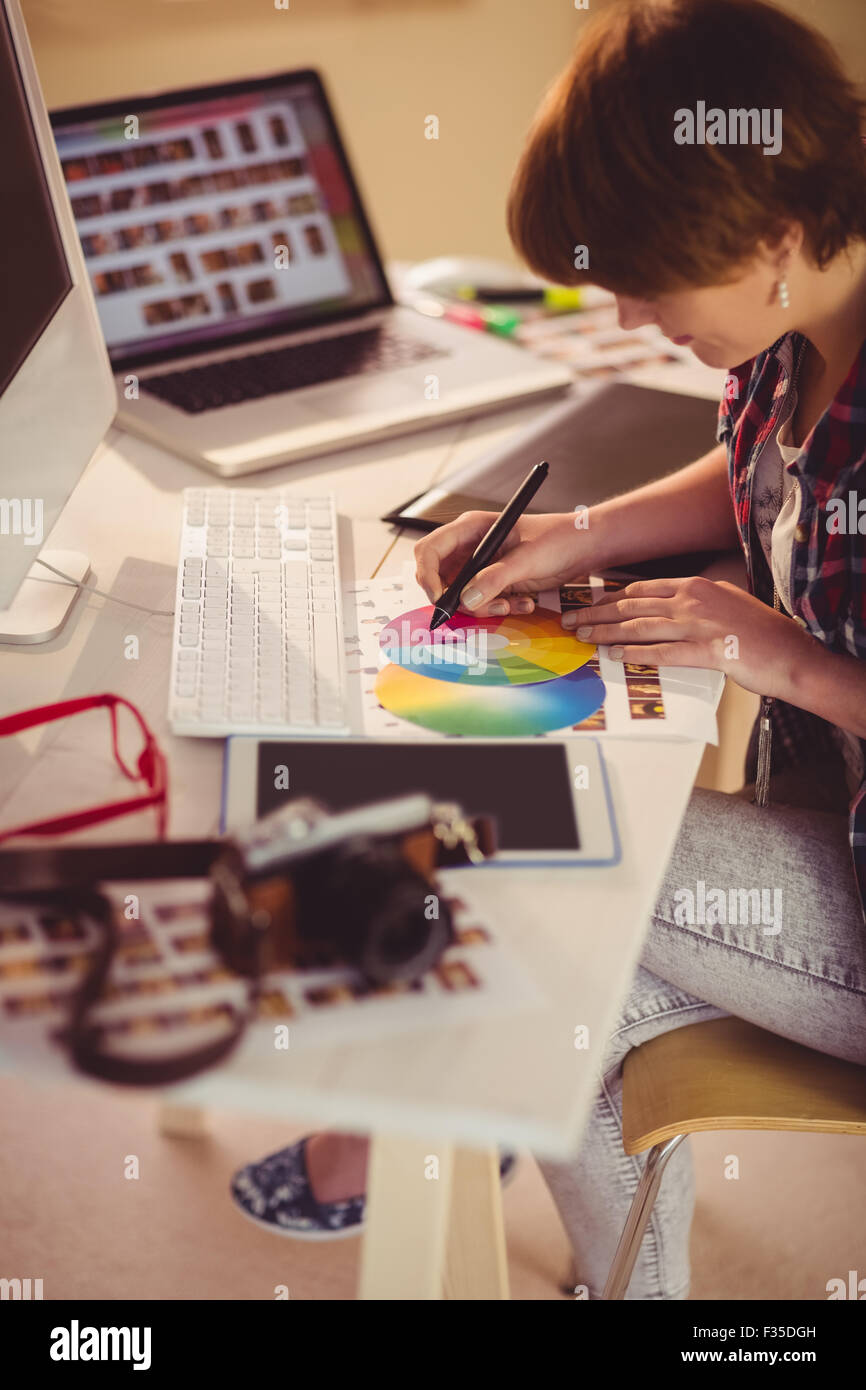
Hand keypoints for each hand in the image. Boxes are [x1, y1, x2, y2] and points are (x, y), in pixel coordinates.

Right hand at [414, 510, 594, 617]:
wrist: (581, 547)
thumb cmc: (557, 539)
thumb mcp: (526, 559)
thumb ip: (496, 579)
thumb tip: (466, 600)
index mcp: (471, 529)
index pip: (430, 550)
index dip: (427, 575)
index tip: (440, 599)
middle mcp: (470, 547)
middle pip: (438, 577)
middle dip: (455, 598)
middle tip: (478, 607)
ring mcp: (480, 566)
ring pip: (460, 596)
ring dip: (482, 607)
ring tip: (512, 604)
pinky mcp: (493, 582)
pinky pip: (481, 602)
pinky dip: (497, 608)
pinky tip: (523, 602)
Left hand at [566, 575, 815, 696]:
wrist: (791, 653)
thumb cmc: (760, 634)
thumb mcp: (726, 603)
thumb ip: (697, 604)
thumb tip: (671, 612)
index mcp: (697, 586)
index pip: (642, 589)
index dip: (610, 598)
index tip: (590, 605)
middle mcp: (693, 599)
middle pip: (632, 606)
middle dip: (598, 614)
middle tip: (573, 622)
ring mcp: (699, 624)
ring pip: (640, 627)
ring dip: (607, 633)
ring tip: (584, 638)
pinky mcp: (706, 651)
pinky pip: (662, 652)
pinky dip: (635, 654)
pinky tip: (615, 658)